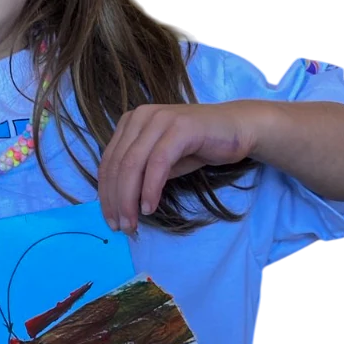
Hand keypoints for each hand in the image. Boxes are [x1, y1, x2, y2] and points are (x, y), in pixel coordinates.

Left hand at [98, 101, 259, 233]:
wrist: (238, 129)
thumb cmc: (197, 147)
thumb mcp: (161, 162)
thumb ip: (139, 175)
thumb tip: (117, 205)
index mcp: (130, 122)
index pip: (108, 162)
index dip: (105, 193)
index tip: (110, 219)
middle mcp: (140, 117)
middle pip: (117, 165)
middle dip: (115, 200)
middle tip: (121, 227)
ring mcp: (160, 119)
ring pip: (133, 165)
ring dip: (129, 199)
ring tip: (132, 222)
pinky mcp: (180, 127)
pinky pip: (158, 163)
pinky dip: (150, 188)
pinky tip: (150, 207)